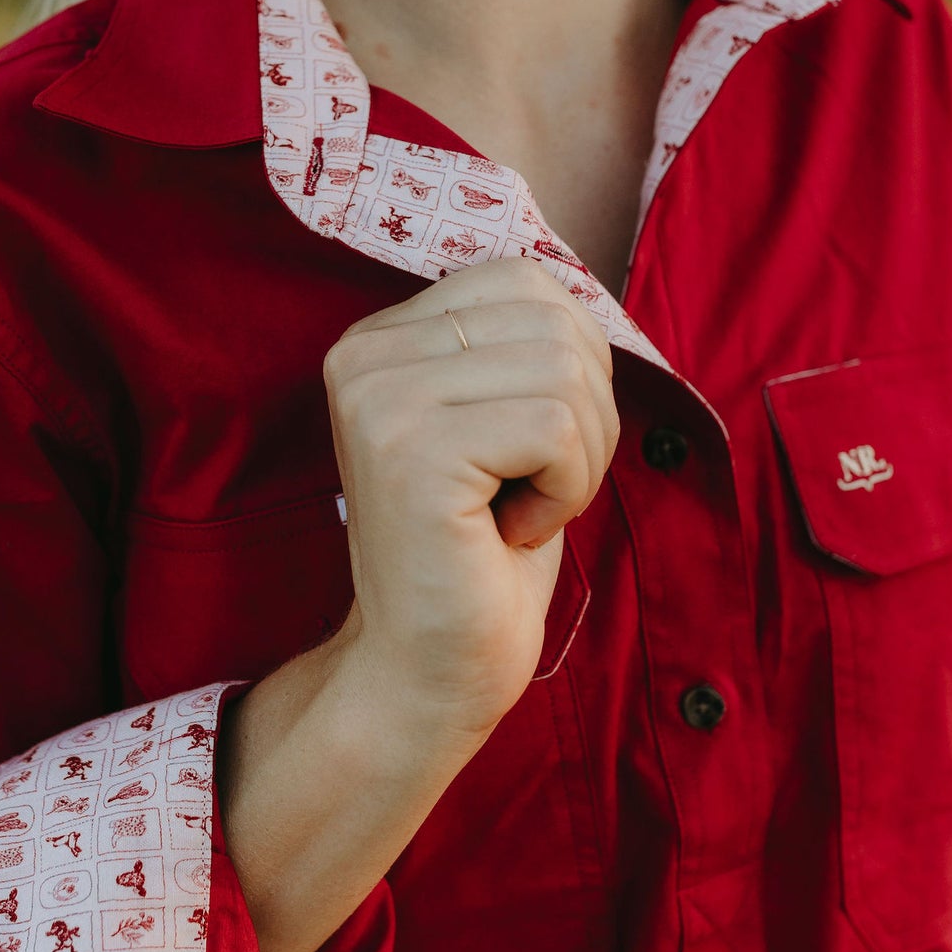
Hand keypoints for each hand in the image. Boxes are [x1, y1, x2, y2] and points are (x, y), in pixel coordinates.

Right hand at [322, 255, 619, 738]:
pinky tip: (513, 531)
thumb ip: (525, 345)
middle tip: (538, 487)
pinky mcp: (410, 450)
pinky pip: (556, 427)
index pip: (524, 280)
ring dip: (580, 457)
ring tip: (523, 510)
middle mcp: (363, 354)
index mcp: (379, 338)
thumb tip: (587, 291)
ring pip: (563, 370)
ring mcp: (380, 398)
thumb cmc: (482, 553)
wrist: (429, 670)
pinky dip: (568, 490)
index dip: (570, 363)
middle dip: (587, 411)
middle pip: (553, 320)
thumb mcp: (504, 421)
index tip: (530, 447)